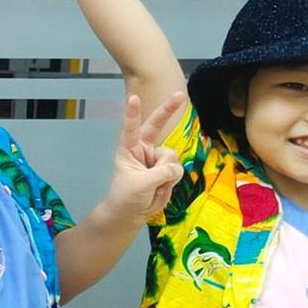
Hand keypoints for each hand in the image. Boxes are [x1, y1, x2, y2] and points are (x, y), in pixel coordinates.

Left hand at [103, 92, 187, 220]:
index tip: (133, 97)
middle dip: (169, 109)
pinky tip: (161, 188)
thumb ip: (159, 173)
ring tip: (154, 186)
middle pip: (158, 126)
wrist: (132, 213)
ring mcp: (157, 158)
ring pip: (172, 157)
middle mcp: (143, 149)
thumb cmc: (127, 196)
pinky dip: (172, 181)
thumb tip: (175, 167)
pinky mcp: (167, 169)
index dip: (133, 113)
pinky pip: (177, 170)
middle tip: (180, 94)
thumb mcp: (140, 185)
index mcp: (128, 149)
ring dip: (167, 173)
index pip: (130, 128)